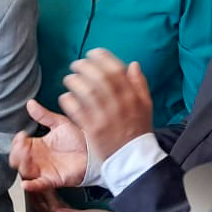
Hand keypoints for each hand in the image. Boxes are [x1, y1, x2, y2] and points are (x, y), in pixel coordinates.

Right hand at [9, 100, 87, 190]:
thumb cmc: (79, 138)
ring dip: (22, 166)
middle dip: (16, 154)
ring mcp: (44, 170)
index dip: (17, 141)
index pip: (19, 145)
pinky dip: (31, 186)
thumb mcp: (60, 123)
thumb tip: (30, 103)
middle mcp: (38, 159)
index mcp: (37, 145)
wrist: (94, 151)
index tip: (22, 135)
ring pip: (25, 171)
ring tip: (26, 157)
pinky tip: (26, 184)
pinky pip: (38, 185)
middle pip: (18, 159)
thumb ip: (44, 115)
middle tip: (21, 147)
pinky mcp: (52, 180)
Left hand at [59, 49, 152, 163]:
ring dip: (75, 81)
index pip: (116, 70)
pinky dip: (69, 101)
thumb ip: (140, 83)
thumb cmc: (138, 130)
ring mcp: (104, 117)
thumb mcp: (146, 105)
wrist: (132, 158)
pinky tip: (65, 97)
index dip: (102, 57)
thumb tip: (133, 64)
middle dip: (85, 66)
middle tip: (76, 64)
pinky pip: (77, 110)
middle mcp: (118, 104)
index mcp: (132, 96)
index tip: (93, 53)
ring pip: (86, 92)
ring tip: (69, 79)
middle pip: (98, 78)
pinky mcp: (92, 130)